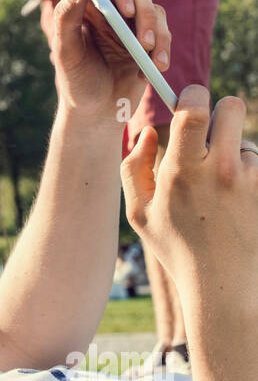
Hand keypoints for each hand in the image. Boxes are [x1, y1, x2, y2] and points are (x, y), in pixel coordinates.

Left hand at [50, 0, 170, 122]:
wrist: (96, 112)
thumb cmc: (75, 81)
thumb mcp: (65, 53)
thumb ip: (66, 19)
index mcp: (86, 2)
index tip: (123, 8)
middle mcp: (111, 6)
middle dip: (144, 13)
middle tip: (142, 41)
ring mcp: (133, 22)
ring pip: (155, 9)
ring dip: (157, 34)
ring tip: (150, 61)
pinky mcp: (150, 39)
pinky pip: (165, 34)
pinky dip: (162, 51)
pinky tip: (152, 71)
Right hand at [121, 85, 257, 295]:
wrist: (222, 287)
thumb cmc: (175, 248)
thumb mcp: (139, 212)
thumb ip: (133, 166)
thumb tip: (150, 132)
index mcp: (183, 171)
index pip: (195, 108)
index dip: (192, 94)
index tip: (189, 101)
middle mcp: (221, 170)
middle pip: (232, 106)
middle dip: (221, 113)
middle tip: (211, 135)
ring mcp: (250, 181)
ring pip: (245, 141)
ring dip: (234, 155)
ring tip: (222, 191)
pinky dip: (249, 176)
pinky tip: (238, 203)